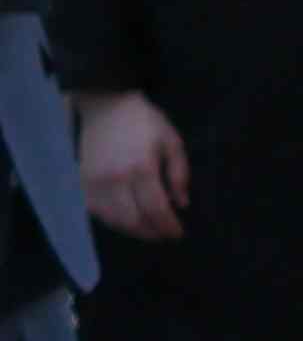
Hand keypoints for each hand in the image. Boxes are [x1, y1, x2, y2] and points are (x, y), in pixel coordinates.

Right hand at [75, 92, 180, 245]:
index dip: (168, 227)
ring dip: (132, 230)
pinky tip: (125, 220)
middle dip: (151, 233)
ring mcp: (95, 181)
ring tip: (148, 230)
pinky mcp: (83, 180)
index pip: (156, 209)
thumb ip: (179, 175)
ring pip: (112, 219)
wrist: (107, 105)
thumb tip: (182, 204)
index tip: (177, 234)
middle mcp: (116, 178)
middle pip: (133, 219)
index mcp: (142, 168)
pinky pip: (95, 210)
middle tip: (164, 235)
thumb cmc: (145, 122)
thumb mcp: (173, 143)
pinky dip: (111, 220)